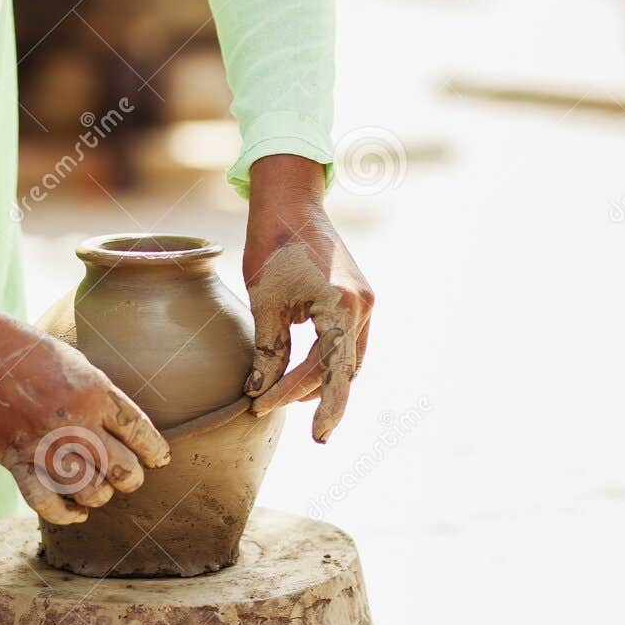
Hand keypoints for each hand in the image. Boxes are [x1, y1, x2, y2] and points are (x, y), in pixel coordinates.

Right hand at [0, 276, 169, 523]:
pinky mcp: (15, 460)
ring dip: (99, 496)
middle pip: (123, 469)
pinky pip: (46, 502)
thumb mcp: (74, 362)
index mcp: (94, 391)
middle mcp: (74, 420)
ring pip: (90, 491)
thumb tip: (120, 427)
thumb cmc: (26, 351)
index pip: (139, 430)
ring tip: (98, 490)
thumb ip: (98, 396)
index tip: (160, 460)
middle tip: (128, 479)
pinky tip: (75, 513)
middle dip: (131, 480)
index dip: (155, 451)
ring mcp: (44, 443)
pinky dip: (65, 515)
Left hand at [242, 155, 374, 441]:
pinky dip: (327, 360)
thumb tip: (260, 392)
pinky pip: (349, 343)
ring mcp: (365, 303)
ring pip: (348, 360)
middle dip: (305, 393)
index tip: (283, 420)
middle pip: (339, 370)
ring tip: (283, 392)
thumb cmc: (274, 246)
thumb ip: (268, 351)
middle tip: (267, 404)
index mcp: (340, 305)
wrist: (292, 204)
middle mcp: (361, 306)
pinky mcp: (359, 299)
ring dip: (319, 380)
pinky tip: (302, 371)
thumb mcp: (264, 302)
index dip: (304, 400)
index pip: (327, 371)